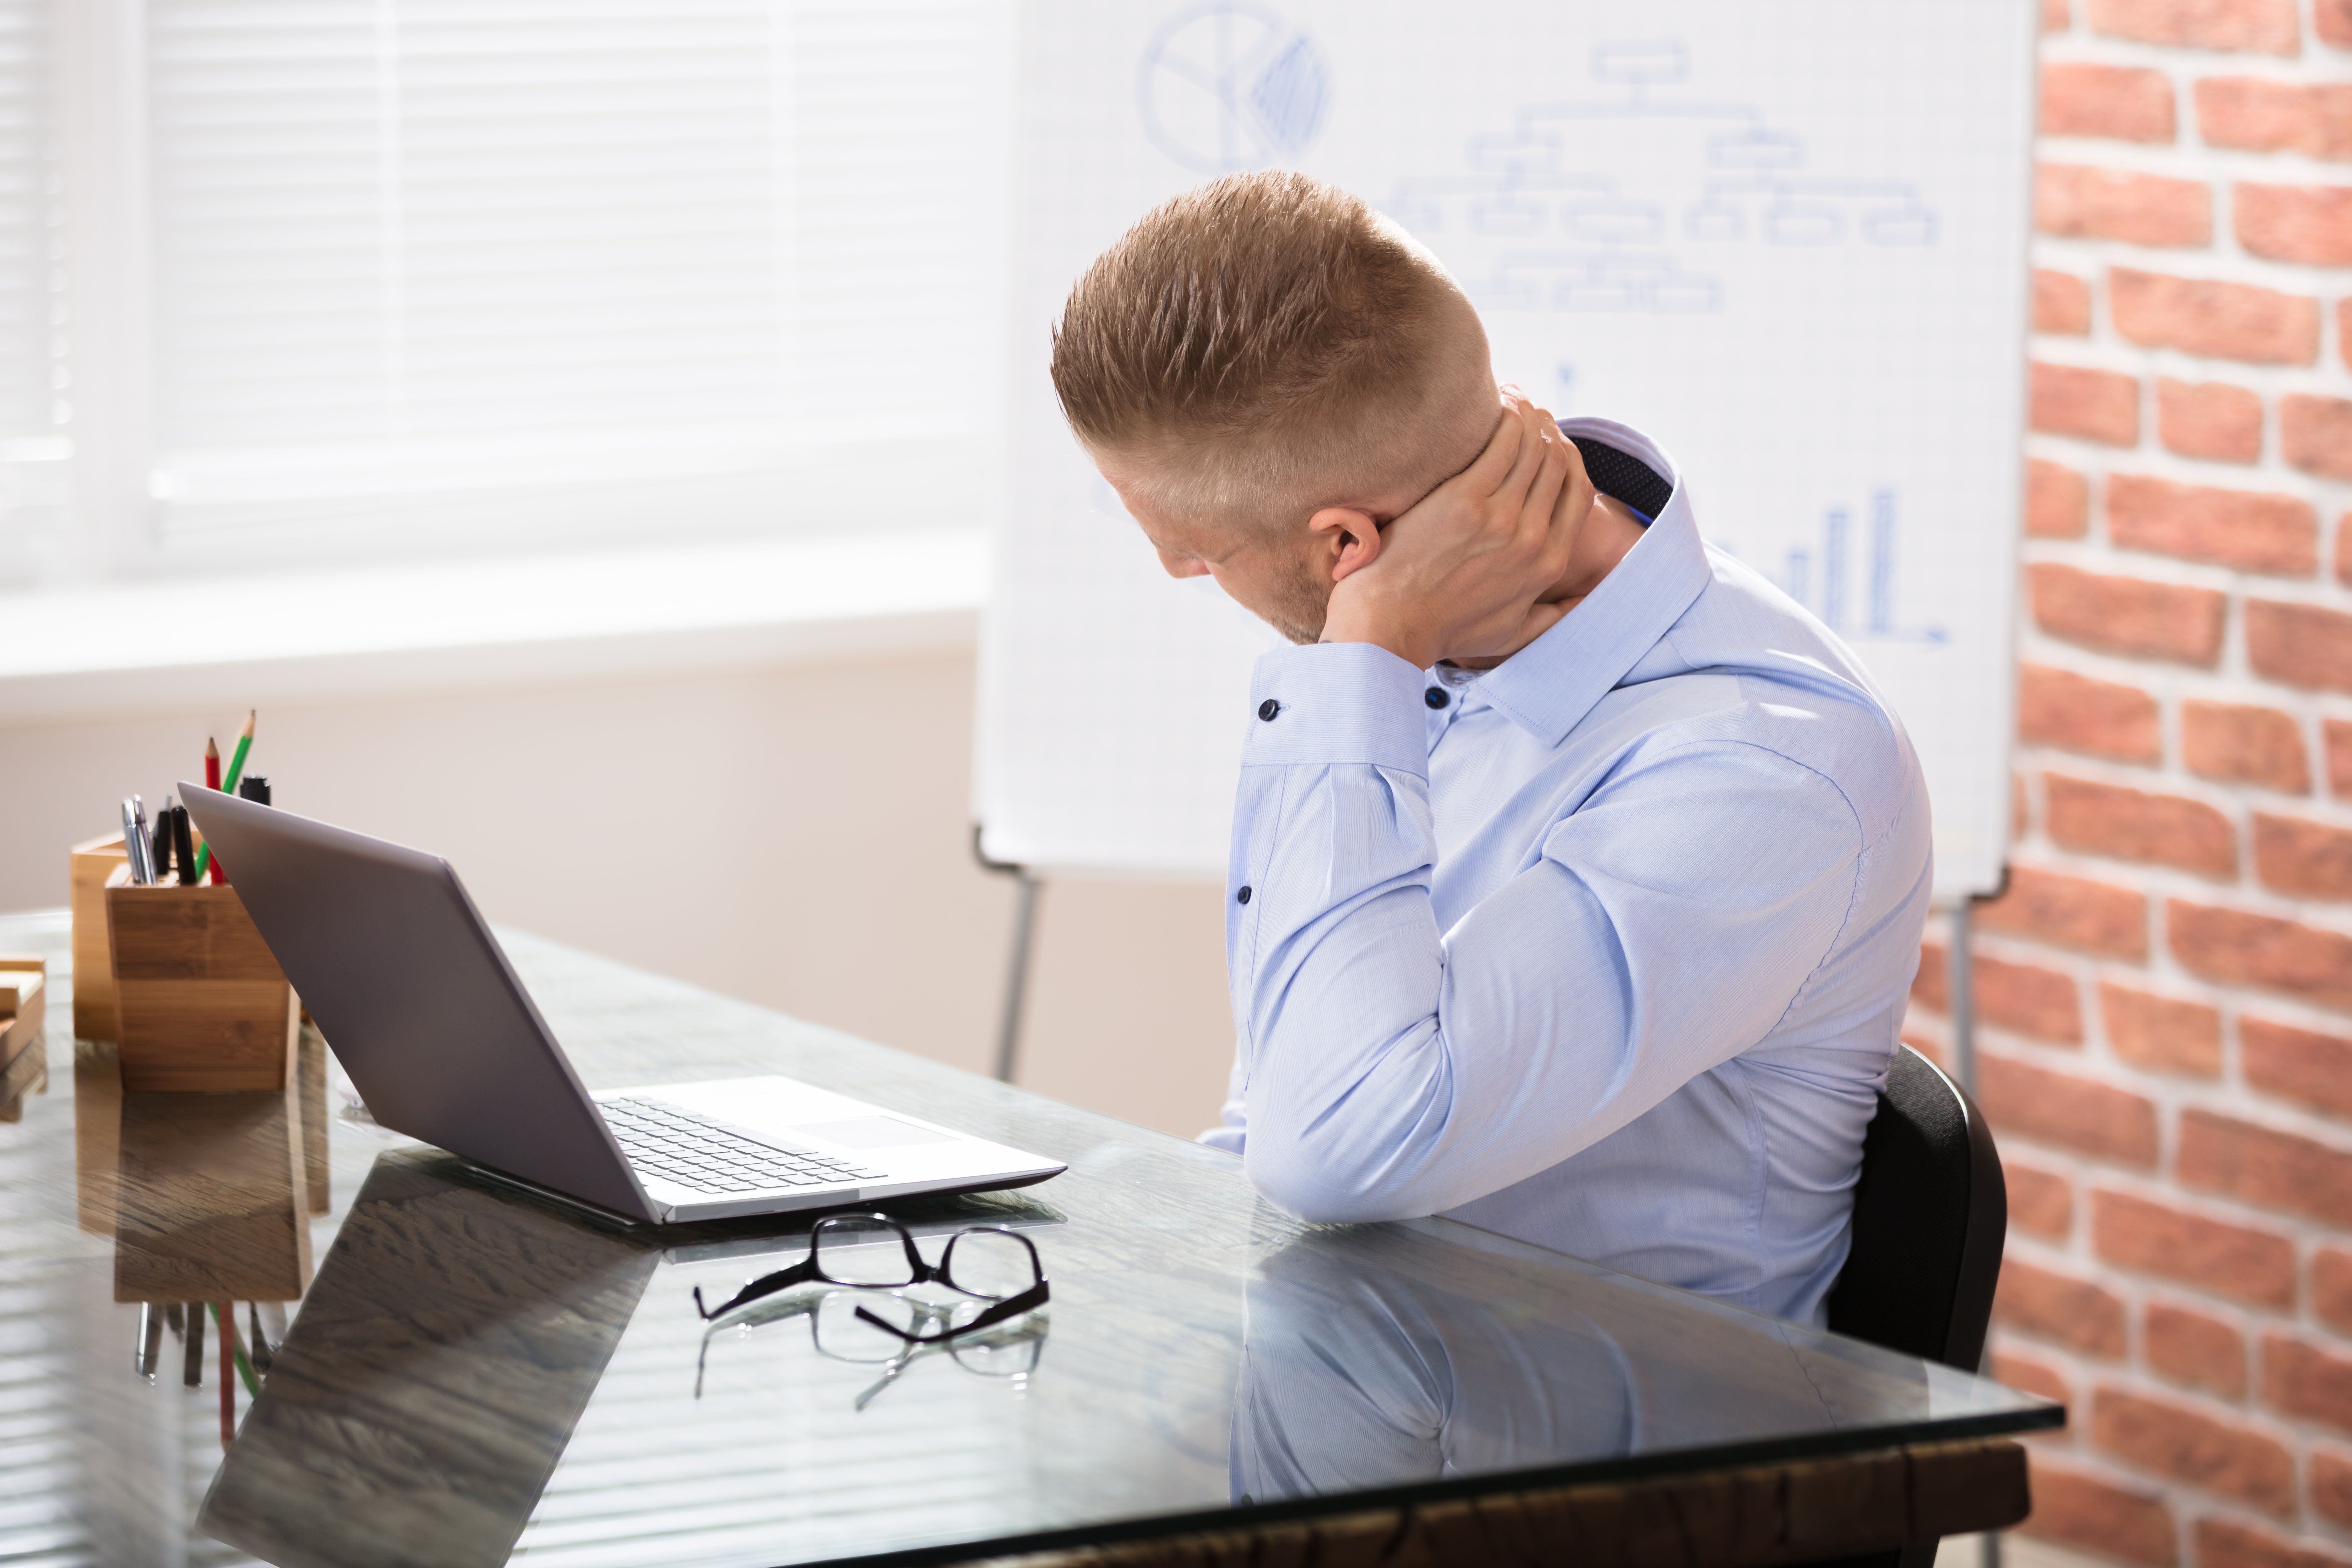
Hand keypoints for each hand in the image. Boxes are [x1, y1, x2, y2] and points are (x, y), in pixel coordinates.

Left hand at [1319, 389, 1594, 670]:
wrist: (1388, 627)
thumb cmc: (1441, 630)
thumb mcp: (1510, 634)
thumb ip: (1550, 618)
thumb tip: (1580, 604)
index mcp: (1547, 564)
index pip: (1578, 492)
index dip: (1568, 456)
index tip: (1548, 439)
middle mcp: (1532, 539)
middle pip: (1556, 462)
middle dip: (1546, 427)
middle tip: (1525, 409)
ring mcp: (1500, 518)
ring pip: (1532, 445)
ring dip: (1525, 412)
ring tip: (1509, 397)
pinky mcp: (1463, 500)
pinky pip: (1499, 442)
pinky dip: (1503, 416)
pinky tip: (1492, 402)